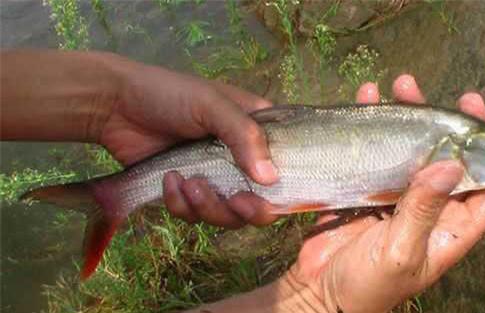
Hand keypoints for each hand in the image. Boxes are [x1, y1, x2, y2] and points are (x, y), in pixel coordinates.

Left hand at [100, 60, 278, 227]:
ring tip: (186, 182)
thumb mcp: (211, 105)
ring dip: (209, 206)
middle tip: (236, 201)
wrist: (114, 106)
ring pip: (228, 215)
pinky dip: (181, 204)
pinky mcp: (188, 192)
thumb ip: (244, 137)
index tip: (267, 192)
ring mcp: (214, 178)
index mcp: (256, 132)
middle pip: (261, 202)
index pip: (287, 167)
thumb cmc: (168, 94)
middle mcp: (240, 159)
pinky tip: (168, 180)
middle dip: (247, 208)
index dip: (284, 188)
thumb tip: (271, 178)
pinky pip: (195, 215)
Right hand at [285, 75, 484, 312]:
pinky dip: (372, 125)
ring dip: (412, 117)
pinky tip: (366, 100)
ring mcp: (398, 196)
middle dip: (460, 127)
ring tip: (403, 85)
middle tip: (464, 98)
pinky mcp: (367, 188)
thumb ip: (423, 211)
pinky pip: (376, 151)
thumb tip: (450, 164)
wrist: (319, 292)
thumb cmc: (368, 285)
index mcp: (450, 228)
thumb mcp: (400, 251)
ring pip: (414, 149)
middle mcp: (430, 208)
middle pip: (454, 160)